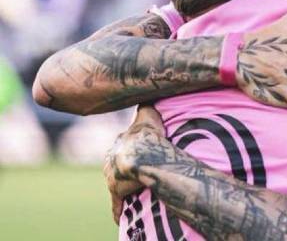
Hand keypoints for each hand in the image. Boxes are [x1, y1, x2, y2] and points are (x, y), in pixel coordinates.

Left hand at [104, 106, 164, 223]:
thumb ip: (146, 106)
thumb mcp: (148, 114)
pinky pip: (117, 203)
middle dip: (122, 168)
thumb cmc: (147, 134)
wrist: (141, 154)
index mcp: (119, 141)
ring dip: (122, 186)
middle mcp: (112, 158)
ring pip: (116, 182)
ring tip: (132, 190)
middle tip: (134, 172)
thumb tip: (147, 97)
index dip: (131, 148)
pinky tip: (120, 215)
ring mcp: (112, 176)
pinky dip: (118, 209)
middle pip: (116, 164)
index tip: (137, 151)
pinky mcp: (116, 192)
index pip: (122, 144)